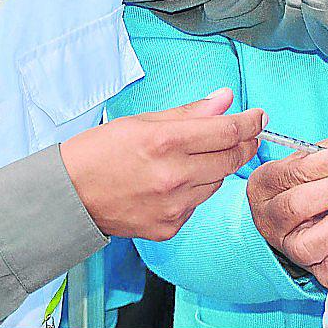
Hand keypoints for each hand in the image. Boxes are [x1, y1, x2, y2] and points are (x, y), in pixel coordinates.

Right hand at [60, 88, 262, 239]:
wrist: (69, 196)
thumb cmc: (99, 152)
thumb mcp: (142, 121)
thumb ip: (190, 112)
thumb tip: (225, 99)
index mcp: (165, 141)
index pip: (227, 131)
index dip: (249, 122)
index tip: (258, 116)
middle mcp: (173, 176)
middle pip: (231, 159)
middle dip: (245, 143)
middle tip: (248, 133)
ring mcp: (173, 206)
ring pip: (217, 182)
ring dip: (217, 167)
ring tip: (197, 157)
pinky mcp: (170, 228)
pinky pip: (198, 204)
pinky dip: (195, 190)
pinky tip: (174, 182)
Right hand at [247, 139, 327, 290]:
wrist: (287, 216)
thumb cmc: (300, 182)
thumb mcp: (302, 161)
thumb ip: (323, 153)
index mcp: (263, 187)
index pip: (286, 174)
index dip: (320, 165)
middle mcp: (270, 220)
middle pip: (294, 207)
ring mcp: (290, 247)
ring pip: (307, 246)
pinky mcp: (313, 268)